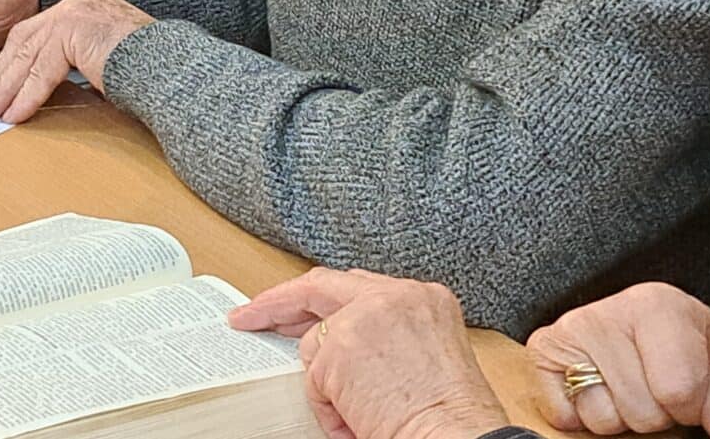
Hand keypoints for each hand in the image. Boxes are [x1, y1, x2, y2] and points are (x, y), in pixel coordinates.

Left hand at [0, 0, 151, 122]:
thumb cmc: (149, 73)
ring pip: (29, 53)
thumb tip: (37, 87)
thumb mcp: (101, 59)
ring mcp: (79, 10)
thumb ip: (72, 60)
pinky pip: (44, 68)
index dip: (12, 62)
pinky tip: (15, 114)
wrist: (175, 73)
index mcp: (86, 1)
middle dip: (2, 75)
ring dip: (7, 87)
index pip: (36, 30)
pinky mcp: (78, 28)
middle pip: (26, 38)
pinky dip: (27, 94)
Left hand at [229, 269, 510, 438]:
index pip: (356, 285)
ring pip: (316, 344)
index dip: (319, 298)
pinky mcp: (340, 345)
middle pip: (320, 286)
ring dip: (328, 386)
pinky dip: (329, 408)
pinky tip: (358, 419)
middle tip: (249, 316)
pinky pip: (314, 379)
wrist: (459, 436)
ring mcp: (365, 315)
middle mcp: (396, 295)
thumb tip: (333, 343)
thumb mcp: (422, 354)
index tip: (293, 307)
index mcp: (424, 297)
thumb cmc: (447, 414)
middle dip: (278, 302)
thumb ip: (383, 334)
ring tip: (362, 414)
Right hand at [524, 283, 709, 438]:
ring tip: (627, 387)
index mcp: (658, 304)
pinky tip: (598, 388)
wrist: (632, 323)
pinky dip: (583, 415)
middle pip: (643, 410)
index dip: (692, 407)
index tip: (690, 393)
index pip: (680, 388)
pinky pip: (566, 417)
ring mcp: (570, 330)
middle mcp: (608, 311)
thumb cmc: (680, 338)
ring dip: (621, 416)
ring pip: (604, 419)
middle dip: (656, 414)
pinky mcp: (542, 352)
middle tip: (655, 389)